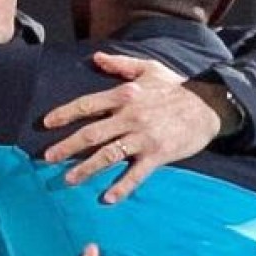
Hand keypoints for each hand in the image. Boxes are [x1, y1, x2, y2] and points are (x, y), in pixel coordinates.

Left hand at [43, 52, 228, 202]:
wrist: (208, 105)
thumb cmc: (176, 87)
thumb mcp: (148, 68)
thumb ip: (120, 64)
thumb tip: (96, 57)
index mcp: (124, 96)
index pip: (87, 105)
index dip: (64, 114)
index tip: (46, 123)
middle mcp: (130, 117)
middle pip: (91, 134)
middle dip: (67, 147)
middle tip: (47, 158)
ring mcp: (143, 137)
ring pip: (108, 155)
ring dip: (86, 169)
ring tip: (68, 180)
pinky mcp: (158, 154)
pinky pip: (136, 174)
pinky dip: (122, 187)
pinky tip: (107, 198)